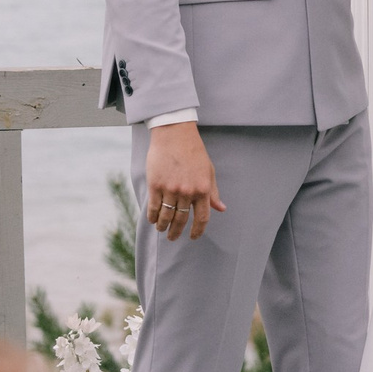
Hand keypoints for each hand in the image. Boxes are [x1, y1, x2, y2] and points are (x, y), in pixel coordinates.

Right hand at [145, 121, 223, 241]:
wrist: (175, 133)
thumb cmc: (194, 151)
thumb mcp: (208, 171)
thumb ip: (213, 192)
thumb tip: (220, 209)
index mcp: (203, 189)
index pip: (202, 218)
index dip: (197, 231)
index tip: (193, 237)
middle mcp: (187, 192)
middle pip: (181, 220)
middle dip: (176, 232)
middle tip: (172, 238)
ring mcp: (170, 189)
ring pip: (166, 216)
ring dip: (162, 226)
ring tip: (161, 229)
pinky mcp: (156, 184)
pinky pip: (153, 207)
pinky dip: (152, 216)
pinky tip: (152, 220)